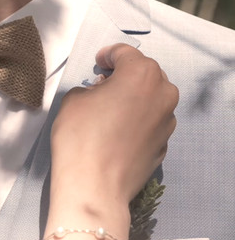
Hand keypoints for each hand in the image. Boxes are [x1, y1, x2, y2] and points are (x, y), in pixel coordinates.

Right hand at [50, 44, 177, 217]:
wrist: (94, 186)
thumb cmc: (80, 137)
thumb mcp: (73, 100)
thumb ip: (90, 87)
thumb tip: (101, 92)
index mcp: (142, 74)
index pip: (125, 53)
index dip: (108, 55)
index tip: (98, 62)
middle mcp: (163, 93)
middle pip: (144, 74)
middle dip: (124, 76)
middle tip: (102, 86)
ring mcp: (167, 121)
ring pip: (151, 100)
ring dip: (133, 99)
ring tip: (110, 111)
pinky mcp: (164, 144)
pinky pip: (150, 123)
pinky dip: (136, 122)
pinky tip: (117, 134)